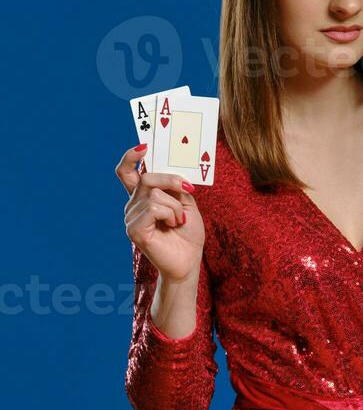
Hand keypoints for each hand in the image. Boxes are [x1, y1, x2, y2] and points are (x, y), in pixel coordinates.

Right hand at [115, 145, 204, 282]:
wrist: (189, 262)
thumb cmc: (187, 235)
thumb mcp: (186, 203)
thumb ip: (176, 186)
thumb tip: (171, 172)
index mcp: (142, 197)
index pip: (127, 172)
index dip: (131, 157)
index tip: (144, 146)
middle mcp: (133, 205)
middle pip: (146, 178)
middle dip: (170, 180)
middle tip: (187, 190)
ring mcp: (131, 218)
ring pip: (153, 194)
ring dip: (175, 206)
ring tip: (179, 220)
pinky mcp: (134, 230)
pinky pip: (153, 208)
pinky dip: (170, 214)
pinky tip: (174, 225)